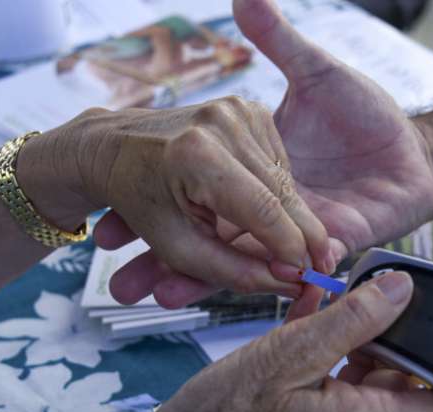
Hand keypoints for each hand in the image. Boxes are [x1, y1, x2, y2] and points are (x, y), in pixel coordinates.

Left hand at [23, 100, 330, 302]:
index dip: (292, 249)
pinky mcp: (246, 107)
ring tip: (285, 244)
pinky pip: (277, 161)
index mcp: (197, 157)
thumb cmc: (138, 202)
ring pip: (286, 179)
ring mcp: (236, 109)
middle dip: (303, 236)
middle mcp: (222, 124)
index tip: (308, 277)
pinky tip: (254, 203)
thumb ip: (233, 270)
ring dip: (289, 215)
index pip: (264, 212)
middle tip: (321, 268)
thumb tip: (289, 283)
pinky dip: (274, 189)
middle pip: (283, 193)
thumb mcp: (178, 248)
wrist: (111, 146)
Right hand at [106, 0, 432, 305]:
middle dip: (159, 258)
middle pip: (205, 238)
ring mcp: (294, 232)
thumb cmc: (368, 116)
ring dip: (190, 278)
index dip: (154, 208)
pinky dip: (250, 282)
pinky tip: (206, 292)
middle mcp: (267, 211)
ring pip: (235, 260)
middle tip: (117, 277)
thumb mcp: (316, 74)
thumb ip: (279, 43)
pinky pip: (285, 267)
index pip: (196, 197)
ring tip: (147, 293)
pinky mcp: (325, 244)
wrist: (416, 152)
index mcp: (255, 176)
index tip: (109, 218)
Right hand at [114, 271, 432, 411]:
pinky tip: (311, 316)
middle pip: (407, 387)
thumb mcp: (288, 354)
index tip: (428, 324)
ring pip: (369, 382)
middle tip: (371, 297)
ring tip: (334, 301)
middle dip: (395, 339)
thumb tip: (402, 291)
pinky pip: (338, 387)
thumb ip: (351, 321)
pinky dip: (332, 354)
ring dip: (358, 340)